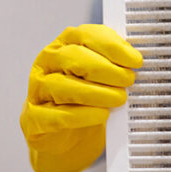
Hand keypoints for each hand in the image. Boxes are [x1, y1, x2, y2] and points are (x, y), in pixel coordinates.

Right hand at [19, 24, 142, 171]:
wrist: (67, 136)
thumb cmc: (86, 97)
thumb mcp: (100, 74)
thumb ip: (115, 61)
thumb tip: (136, 58)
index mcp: (64, 44)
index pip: (86, 35)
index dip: (113, 46)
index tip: (135, 60)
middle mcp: (47, 62)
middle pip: (74, 58)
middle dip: (106, 69)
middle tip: (128, 80)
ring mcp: (37, 90)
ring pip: (63, 86)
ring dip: (97, 93)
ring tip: (119, 99)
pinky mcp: (33, 118)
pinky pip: (57, 116)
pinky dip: (82, 115)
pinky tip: (101, 114)